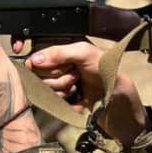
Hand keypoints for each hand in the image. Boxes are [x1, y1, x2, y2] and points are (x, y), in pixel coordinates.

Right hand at [27, 43, 146, 145]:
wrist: (117, 97)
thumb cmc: (105, 69)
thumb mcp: (84, 52)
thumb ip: (59, 52)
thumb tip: (34, 60)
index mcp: (59, 50)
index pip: (34, 59)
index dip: (43, 64)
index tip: (58, 65)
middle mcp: (55, 66)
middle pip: (37, 76)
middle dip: (58, 76)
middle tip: (75, 74)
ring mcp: (57, 84)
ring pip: (44, 90)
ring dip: (63, 88)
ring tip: (78, 84)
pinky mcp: (60, 100)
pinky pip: (51, 102)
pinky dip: (64, 100)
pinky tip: (76, 95)